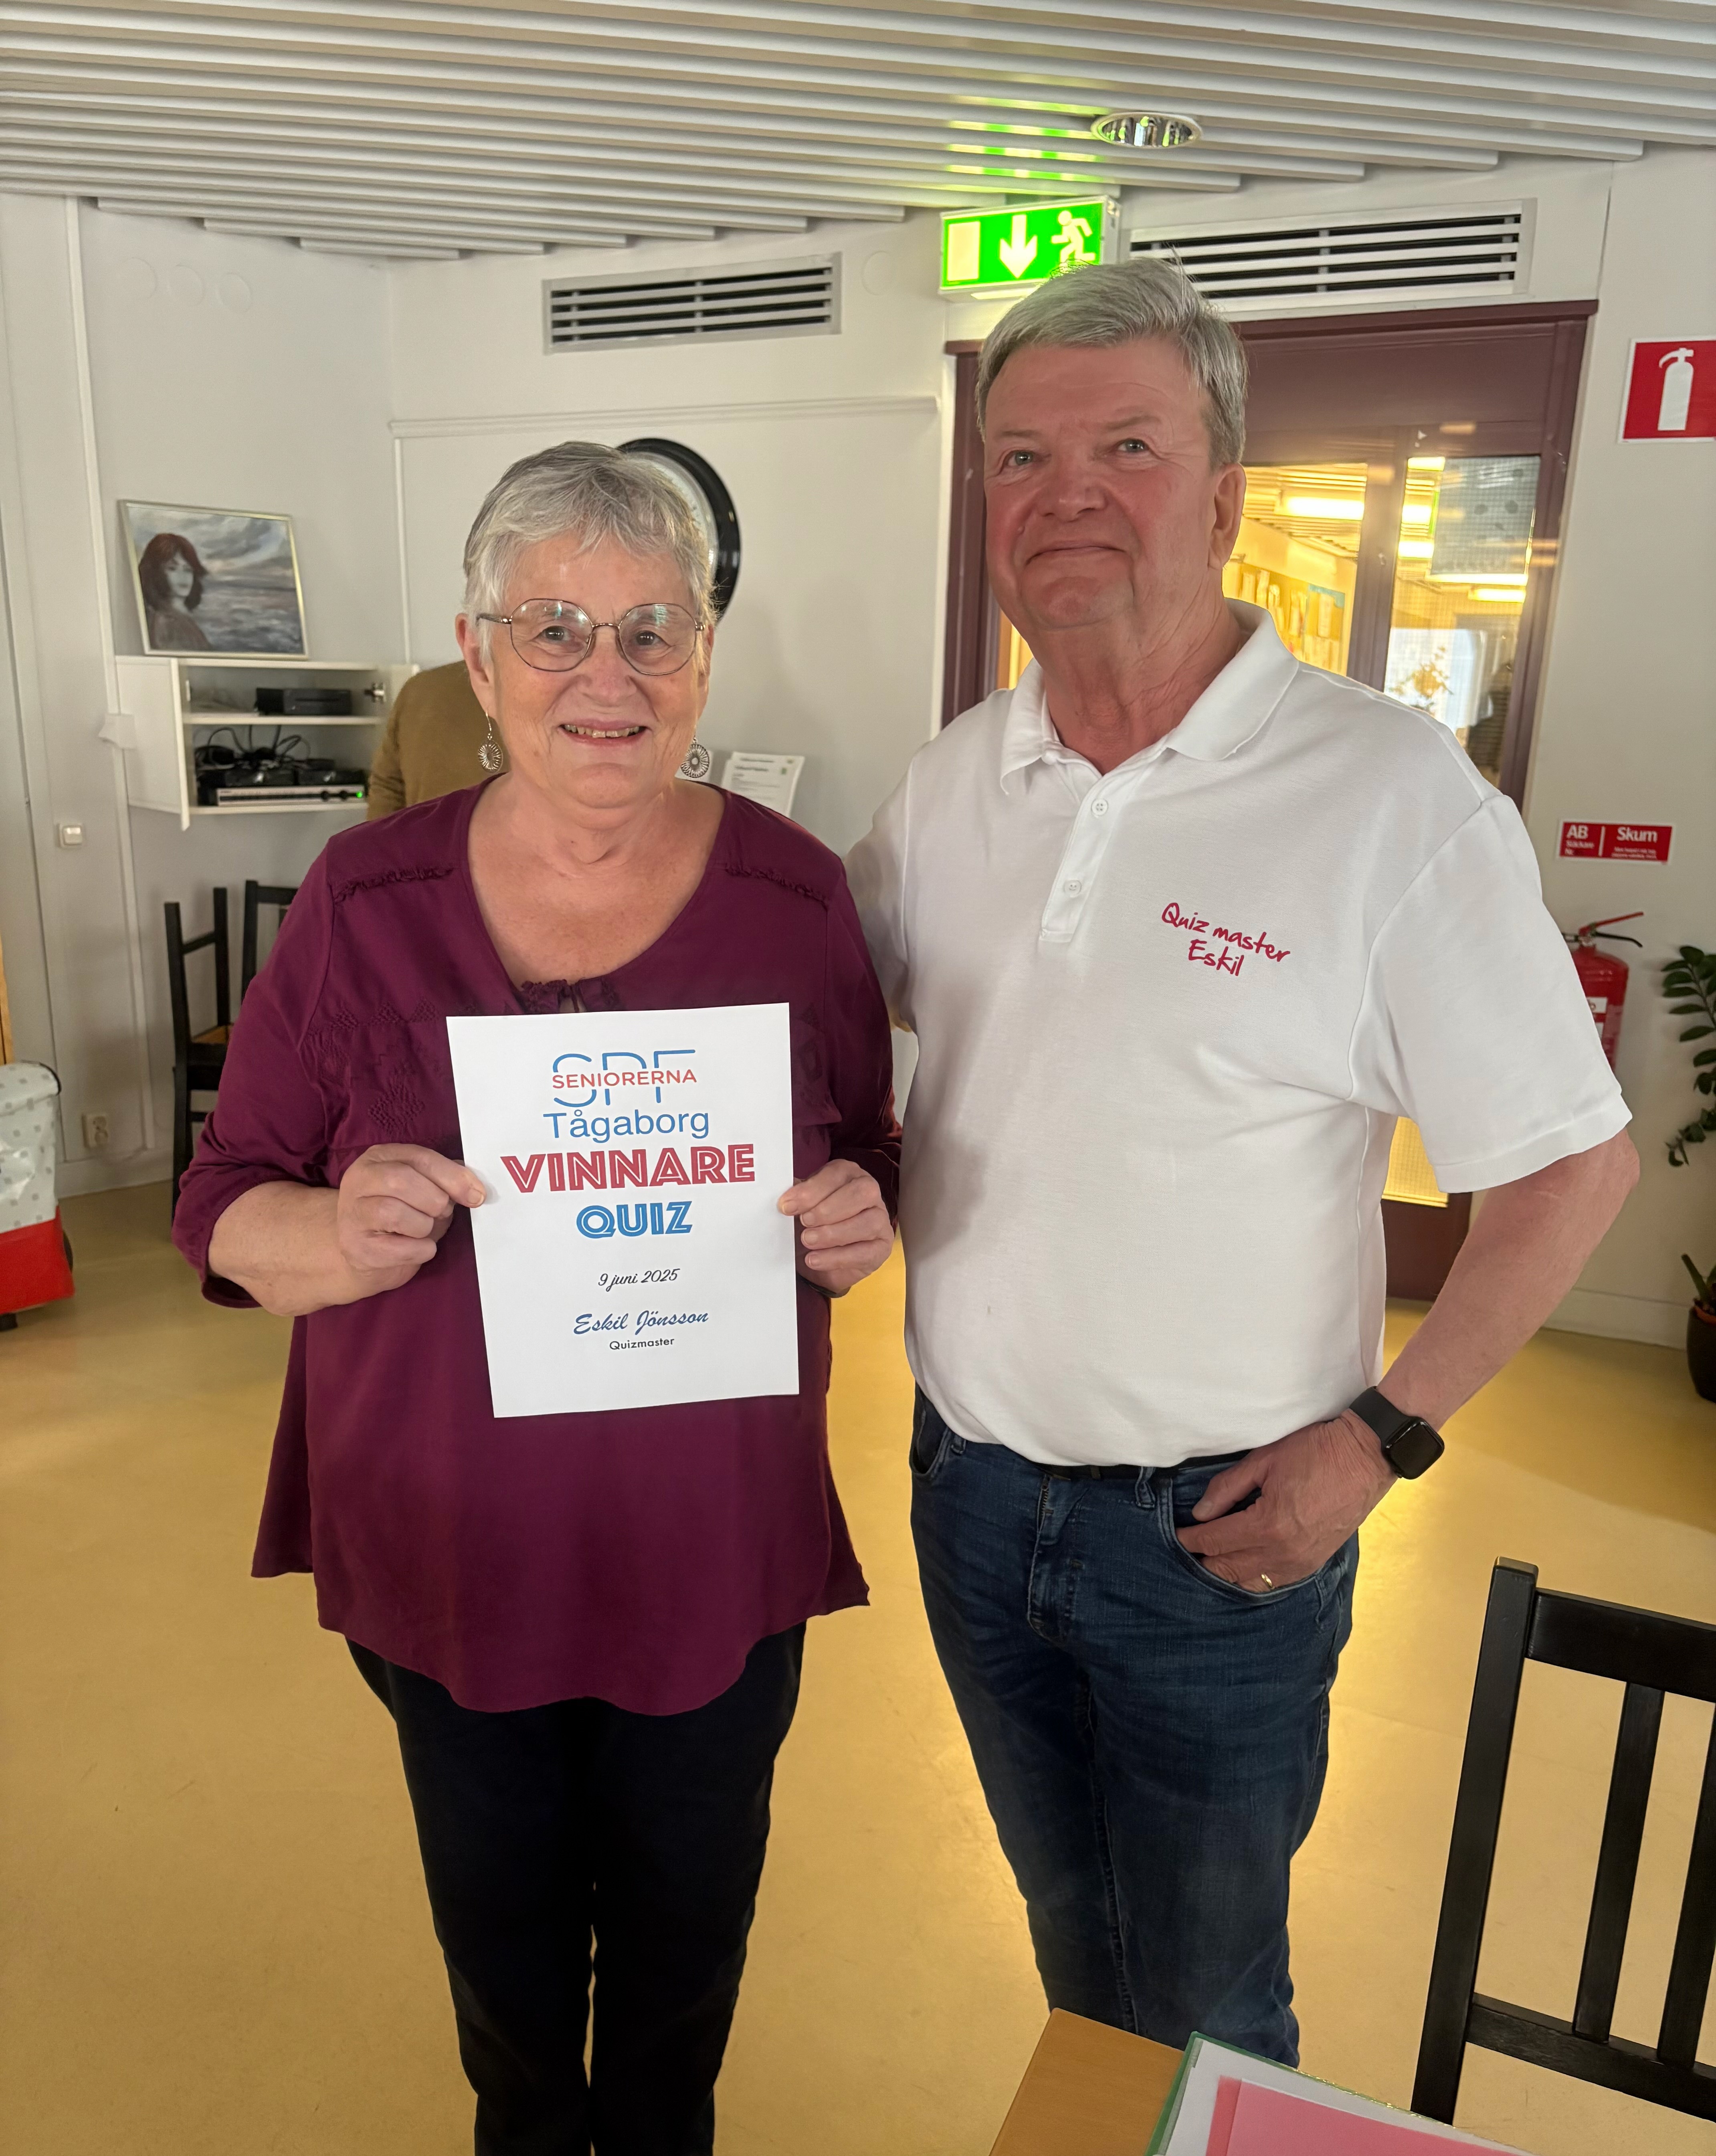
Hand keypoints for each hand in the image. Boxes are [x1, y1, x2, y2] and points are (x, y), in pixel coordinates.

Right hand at [336, 1144, 484, 1290]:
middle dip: (434, 1200)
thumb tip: (472, 1185)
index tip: (476, 1194)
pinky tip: (418, 1248)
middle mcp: (359, 1180)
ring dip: (424, 1226)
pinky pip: (399, 1248)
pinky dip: (420, 1250)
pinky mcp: (357, 1247)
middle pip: (401, 1180)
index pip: (419, 1158)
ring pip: (394, 1213)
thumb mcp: (422, 1190)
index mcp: (379, 1158)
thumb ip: (443, 1181)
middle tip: (442, 1212)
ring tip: (423, 1229)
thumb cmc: (401, 1218)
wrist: (365, 1253)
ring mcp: (353, 1214)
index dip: (453, 1176)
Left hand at [778, 1160, 892, 1294]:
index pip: (837, 1174)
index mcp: (847, 1174)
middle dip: (828, 1209)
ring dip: (833, 1233)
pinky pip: (866, 1252)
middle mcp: (868, 1192)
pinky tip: (815, 1259)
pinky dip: (837, 1257)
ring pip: (868, 1222)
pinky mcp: (881, 1247)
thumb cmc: (810, 1224)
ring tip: (808, 1241)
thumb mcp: (799, 1207)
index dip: (812, 1190)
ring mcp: (879, 1220)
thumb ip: (794, 1198)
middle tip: (804, 1222)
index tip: (787, 1206)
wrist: (817, 1258)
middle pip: (861, 1193)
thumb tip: (783, 1198)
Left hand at [1176, 1411, 1396, 1590]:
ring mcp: (1301, 1562)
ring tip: (1209, 1560)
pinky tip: (1241, 1567)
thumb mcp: (1265, 1460)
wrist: (1365, 1458)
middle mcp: (1284, 1552)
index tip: (1175, 1535)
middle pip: (1229, 1568)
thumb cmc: (1316, 1452)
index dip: (1191, 1538)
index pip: (1216, 1540)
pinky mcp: (1313, 1563)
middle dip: (1203, 1559)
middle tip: (1185, 1550)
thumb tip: (1201, 1512)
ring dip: (1226, 1573)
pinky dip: (1253, 1577)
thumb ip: (1228, 1487)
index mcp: (1269, 1525)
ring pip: (1250, 1581)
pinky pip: (1274, 1581)